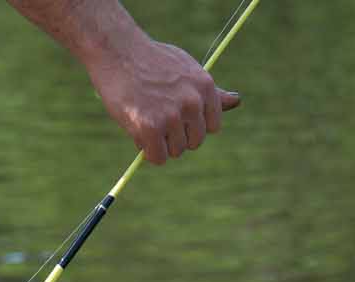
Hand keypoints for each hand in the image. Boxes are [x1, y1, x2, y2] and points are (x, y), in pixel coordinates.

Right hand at [84, 37, 237, 163]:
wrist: (117, 51)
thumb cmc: (151, 61)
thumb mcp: (187, 69)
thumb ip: (210, 92)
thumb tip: (236, 101)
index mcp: (205, 87)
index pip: (212, 127)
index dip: (192, 125)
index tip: (177, 114)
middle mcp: (192, 102)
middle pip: (194, 142)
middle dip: (176, 136)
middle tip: (157, 116)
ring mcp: (171, 116)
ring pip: (175, 151)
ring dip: (160, 143)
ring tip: (145, 118)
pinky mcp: (150, 127)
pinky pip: (157, 158)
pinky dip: (148, 152)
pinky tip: (138, 132)